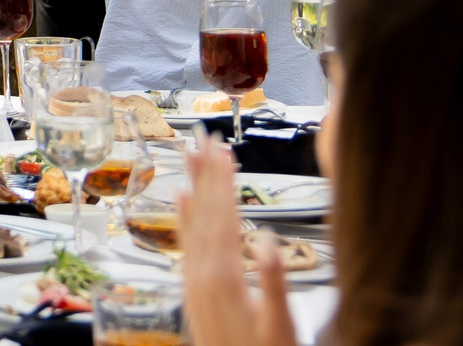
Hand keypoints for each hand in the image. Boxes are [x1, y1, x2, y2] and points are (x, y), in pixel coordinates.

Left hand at [182, 139, 296, 345]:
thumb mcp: (281, 327)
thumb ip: (274, 284)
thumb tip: (266, 242)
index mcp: (224, 276)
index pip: (222, 216)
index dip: (222, 181)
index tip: (221, 148)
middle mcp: (202, 272)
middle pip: (205, 211)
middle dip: (206, 172)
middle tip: (203, 135)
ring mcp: (194, 279)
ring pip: (193, 221)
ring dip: (195, 185)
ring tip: (190, 153)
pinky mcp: (194, 286)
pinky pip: (187, 241)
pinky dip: (184, 215)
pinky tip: (182, 197)